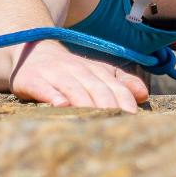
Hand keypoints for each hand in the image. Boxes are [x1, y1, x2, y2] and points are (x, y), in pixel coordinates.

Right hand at [8, 40, 149, 111]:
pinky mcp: (33, 80)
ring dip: (87, 104)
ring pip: (74, 89)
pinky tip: (61, 106)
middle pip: (98, 89)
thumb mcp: (97, 71)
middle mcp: (78, 70)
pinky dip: (53, 96)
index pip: (115, 87)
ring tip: (97, 120)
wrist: (32, 49)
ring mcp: (55, 74)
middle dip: (110, 107)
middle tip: (119, 127)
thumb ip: (121, 81)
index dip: (125, 102)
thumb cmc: (70, 69)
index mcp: (96, 70)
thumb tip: (143, 95)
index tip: (134, 120)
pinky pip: (44, 88)